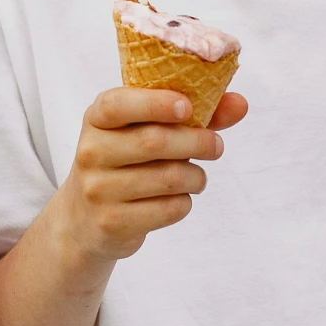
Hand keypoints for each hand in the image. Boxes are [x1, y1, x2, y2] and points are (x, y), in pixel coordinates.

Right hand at [41, 85, 247, 269]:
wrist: (85, 217)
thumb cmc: (128, 161)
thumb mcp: (146, 130)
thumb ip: (193, 115)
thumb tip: (240, 104)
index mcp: (97, 119)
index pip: (118, 104)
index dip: (156, 103)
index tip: (188, 107)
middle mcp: (91, 152)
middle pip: (154, 141)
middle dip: (197, 142)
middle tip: (216, 146)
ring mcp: (98, 189)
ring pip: (168, 178)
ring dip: (197, 177)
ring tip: (197, 177)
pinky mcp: (111, 222)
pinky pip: (168, 209)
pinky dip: (184, 203)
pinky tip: (178, 198)